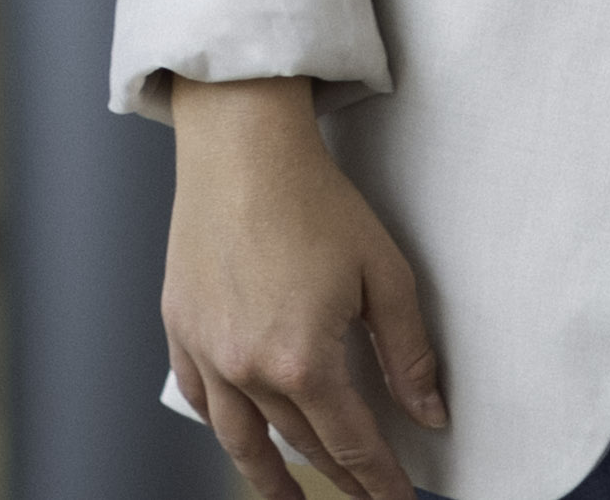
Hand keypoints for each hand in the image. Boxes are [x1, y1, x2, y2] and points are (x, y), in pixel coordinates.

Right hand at [162, 75, 449, 498]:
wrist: (241, 145)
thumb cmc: (312, 198)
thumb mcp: (382, 273)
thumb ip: (408, 353)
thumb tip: (429, 413)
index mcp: (302, 360)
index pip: (353, 443)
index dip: (381, 480)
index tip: (399, 499)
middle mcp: (247, 368)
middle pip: (303, 443)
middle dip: (341, 475)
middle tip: (364, 493)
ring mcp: (206, 351)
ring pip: (242, 438)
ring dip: (269, 477)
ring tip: (288, 499)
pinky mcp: (180, 326)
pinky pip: (200, 397)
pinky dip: (222, 424)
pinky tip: (237, 435)